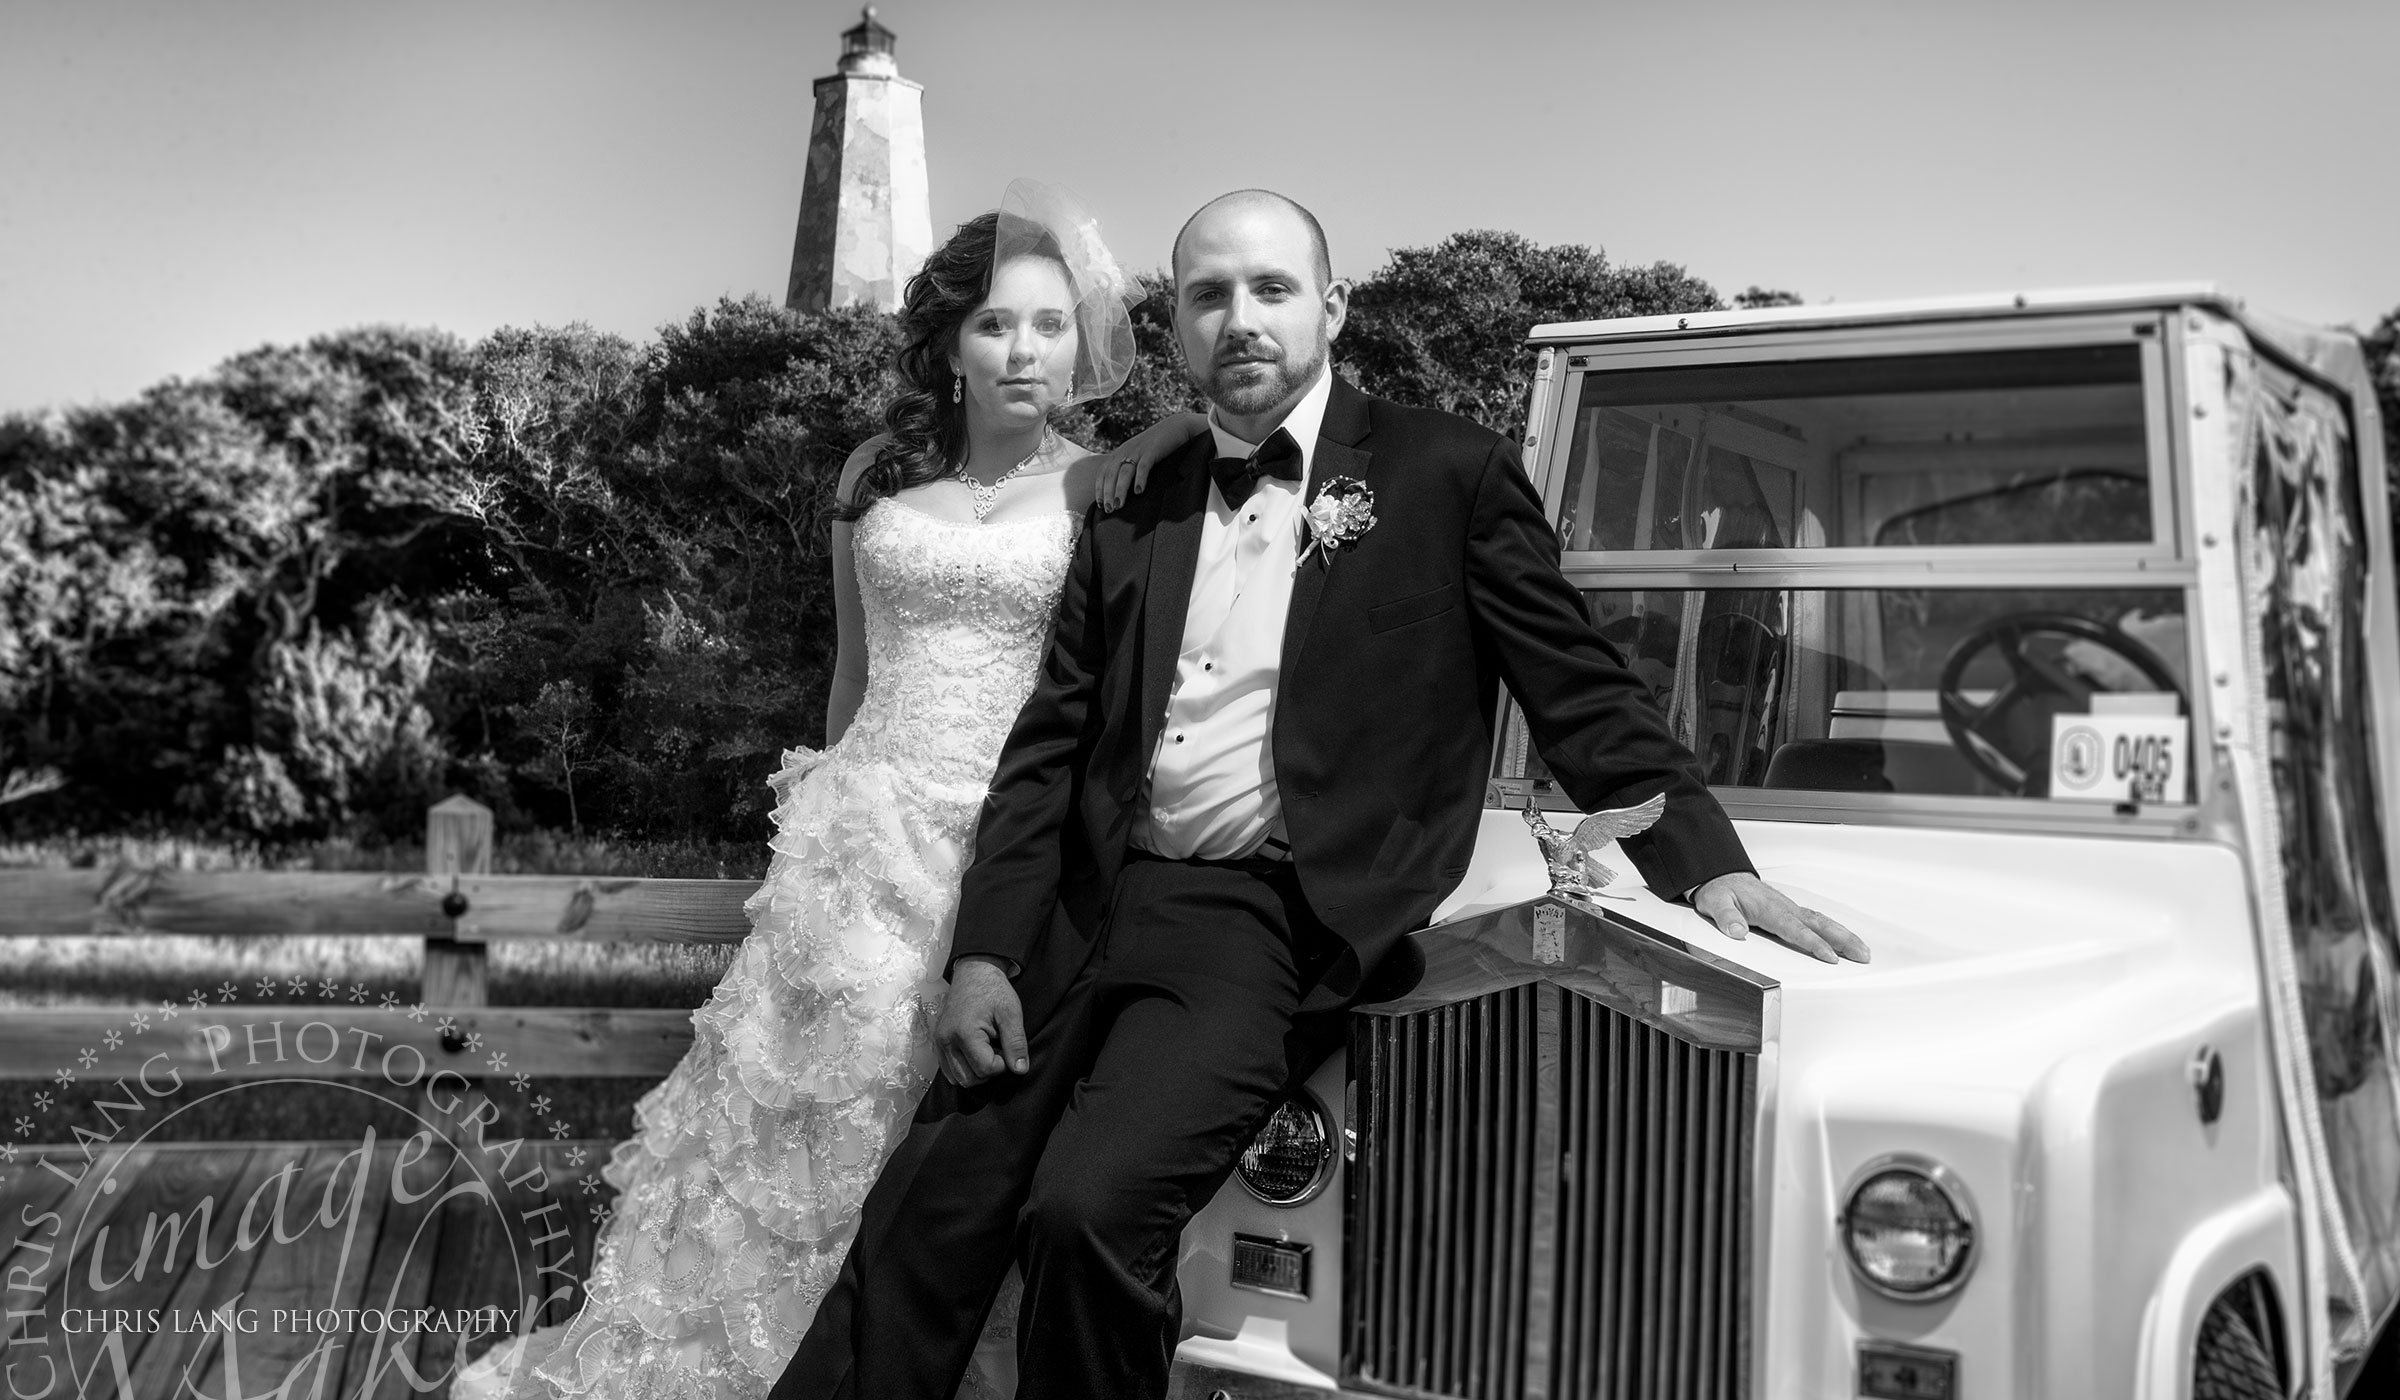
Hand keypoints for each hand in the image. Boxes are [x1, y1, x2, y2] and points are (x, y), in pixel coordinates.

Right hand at [937, 956, 1028, 1085]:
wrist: (974, 973)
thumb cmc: (993, 989)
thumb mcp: (1011, 1013)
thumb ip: (1016, 1043)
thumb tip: (1020, 1070)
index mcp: (964, 1033)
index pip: (985, 1069)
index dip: (1002, 1064)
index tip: (1006, 1047)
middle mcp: (947, 1040)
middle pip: (969, 1079)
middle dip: (988, 1070)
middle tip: (998, 1049)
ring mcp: (940, 1042)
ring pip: (957, 1078)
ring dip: (976, 1071)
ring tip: (987, 1050)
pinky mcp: (938, 1042)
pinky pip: (948, 1070)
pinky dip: (964, 1068)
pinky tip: (975, 1052)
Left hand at [1096, 411, 1208, 510]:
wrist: (1175, 427)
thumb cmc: (1157, 446)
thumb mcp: (1137, 455)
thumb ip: (1129, 468)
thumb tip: (1124, 491)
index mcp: (1120, 453)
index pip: (1103, 472)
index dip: (1100, 488)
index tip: (1101, 505)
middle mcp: (1125, 451)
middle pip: (1111, 474)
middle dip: (1108, 493)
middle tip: (1110, 509)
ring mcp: (1138, 451)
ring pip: (1124, 472)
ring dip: (1120, 490)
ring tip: (1119, 505)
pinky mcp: (1152, 451)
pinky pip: (1143, 466)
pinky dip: (1140, 479)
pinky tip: (1139, 491)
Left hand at [1691, 872, 1870, 964]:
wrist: (1720, 875)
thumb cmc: (1719, 889)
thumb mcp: (1714, 902)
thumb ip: (1726, 916)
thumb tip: (1736, 930)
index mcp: (1768, 908)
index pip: (1794, 929)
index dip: (1813, 943)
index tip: (1829, 956)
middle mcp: (1784, 907)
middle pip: (1818, 924)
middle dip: (1842, 940)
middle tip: (1861, 955)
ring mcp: (1789, 908)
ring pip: (1822, 921)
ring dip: (1844, 935)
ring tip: (1862, 951)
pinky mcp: (1790, 910)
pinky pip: (1816, 919)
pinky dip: (1834, 929)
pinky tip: (1844, 939)